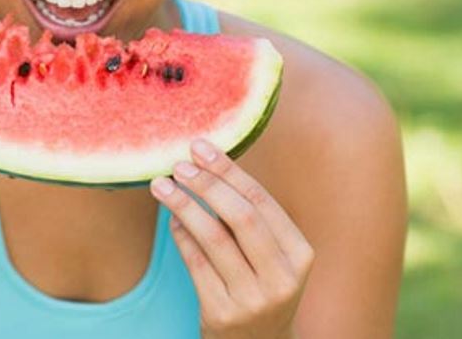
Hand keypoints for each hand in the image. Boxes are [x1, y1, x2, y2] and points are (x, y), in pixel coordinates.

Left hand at [149, 138, 313, 338]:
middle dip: (206, 185)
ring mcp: (253, 299)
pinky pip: (195, 263)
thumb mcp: (271, 256)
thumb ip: (248, 217)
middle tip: (179, 165)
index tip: (200, 147)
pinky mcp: (222, 314)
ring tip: (161, 185)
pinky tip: (171, 219)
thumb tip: (204, 162)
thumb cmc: (260, 285)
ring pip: (213, 238)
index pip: (261, 201)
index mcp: (300, 254)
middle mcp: (282, 279)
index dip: (228, 170)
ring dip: (183, 205)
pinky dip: (180, 235)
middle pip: (240, 217)